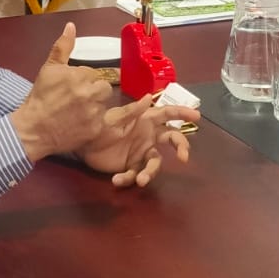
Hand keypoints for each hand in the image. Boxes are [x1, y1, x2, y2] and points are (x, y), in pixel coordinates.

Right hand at [10, 23, 113, 160]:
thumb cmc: (40, 98)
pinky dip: (111, 117)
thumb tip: (71, 26)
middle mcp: (88, 92)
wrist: (33, 129)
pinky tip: (110, 112)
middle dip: (93, 91)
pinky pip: (110, 120)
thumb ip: (62, 46)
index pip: (92, 73)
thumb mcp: (49, 69)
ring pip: (106, 102)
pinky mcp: (97, 129)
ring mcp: (94, 112)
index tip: (72, 88)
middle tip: (78, 100)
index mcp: (78, 75)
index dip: (83, 80)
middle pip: (103, 87)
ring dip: (97, 105)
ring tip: (80, 111)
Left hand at [76, 94, 199, 187]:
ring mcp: (140, 153)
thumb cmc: (98, 127)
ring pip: (155, 163)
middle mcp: (147, 137)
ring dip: (150, 173)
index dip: (182, 113)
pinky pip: (135, 175)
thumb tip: (149, 97)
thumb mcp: (114, 119)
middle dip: (181, 146)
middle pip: (171, 139)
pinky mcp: (131, 167)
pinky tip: (117, 180)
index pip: (167, 114)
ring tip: (142, 180)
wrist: (81, 145)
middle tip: (184, 157)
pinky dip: (128, 179)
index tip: (197, 116)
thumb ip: (132, 111)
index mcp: (144, 121)